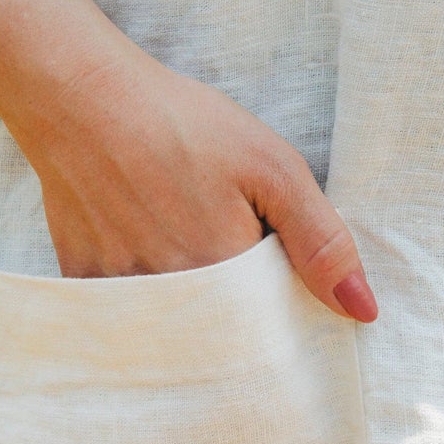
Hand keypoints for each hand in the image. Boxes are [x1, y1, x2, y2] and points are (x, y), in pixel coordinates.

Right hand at [14, 40, 376, 316]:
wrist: (80, 99)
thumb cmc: (182, 125)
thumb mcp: (273, 168)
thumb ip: (321, 241)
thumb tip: (362, 311)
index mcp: (224, 280)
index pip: (267, 335)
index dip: (281, 320)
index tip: (280, 292)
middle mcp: (171, 303)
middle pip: (217, 344)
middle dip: (233, 326)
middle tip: (230, 269)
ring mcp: (121, 296)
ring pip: (170, 335)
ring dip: (188, 320)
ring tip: (188, 262)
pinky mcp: (82, 282)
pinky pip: (120, 320)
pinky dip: (138, 309)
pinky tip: (144, 267)